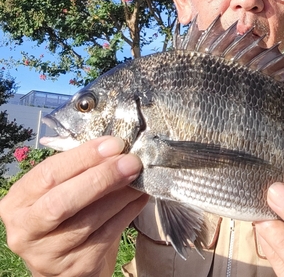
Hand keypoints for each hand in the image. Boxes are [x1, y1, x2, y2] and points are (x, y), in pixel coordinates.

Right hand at [0, 136, 147, 276]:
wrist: (63, 259)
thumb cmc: (64, 210)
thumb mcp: (60, 186)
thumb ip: (80, 167)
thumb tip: (116, 148)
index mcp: (18, 202)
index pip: (48, 174)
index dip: (84, 157)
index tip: (114, 144)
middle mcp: (26, 231)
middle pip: (63, 202)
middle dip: (102, 178)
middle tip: (131, 162)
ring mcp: (49, 254)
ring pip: (91, 220)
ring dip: (122, 194)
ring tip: (139, 176)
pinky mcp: (76, 267)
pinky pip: (109, 234)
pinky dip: (129, 211)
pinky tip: (139, 196)